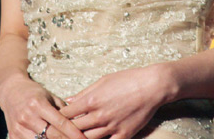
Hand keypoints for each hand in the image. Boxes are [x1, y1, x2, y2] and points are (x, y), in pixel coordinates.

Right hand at [0, 74, 87, 138]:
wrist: (10, 92)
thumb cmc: (34, 93)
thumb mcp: (50, 96)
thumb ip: (63, 109)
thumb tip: (78, 122)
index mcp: (38, 104)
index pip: (60, 122)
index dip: (74, 133)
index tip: (83, 138)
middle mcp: (27, 116)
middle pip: (52, 135)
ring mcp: (19, 128)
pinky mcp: (13, 135)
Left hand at [57, 65, 173, 138]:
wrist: (153, 86)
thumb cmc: (128, 79)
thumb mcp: (103, 80)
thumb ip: (85, 92)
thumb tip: (69, 100)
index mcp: (92, 100)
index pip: (67, 114)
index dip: (61, 116)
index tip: (60, 117)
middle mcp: (100, 115)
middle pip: (75, 129)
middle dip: (68, 129)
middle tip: (65, 130)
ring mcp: (112, 127)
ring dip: (81, 137)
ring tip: (79, 135)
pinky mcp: (124, 135)